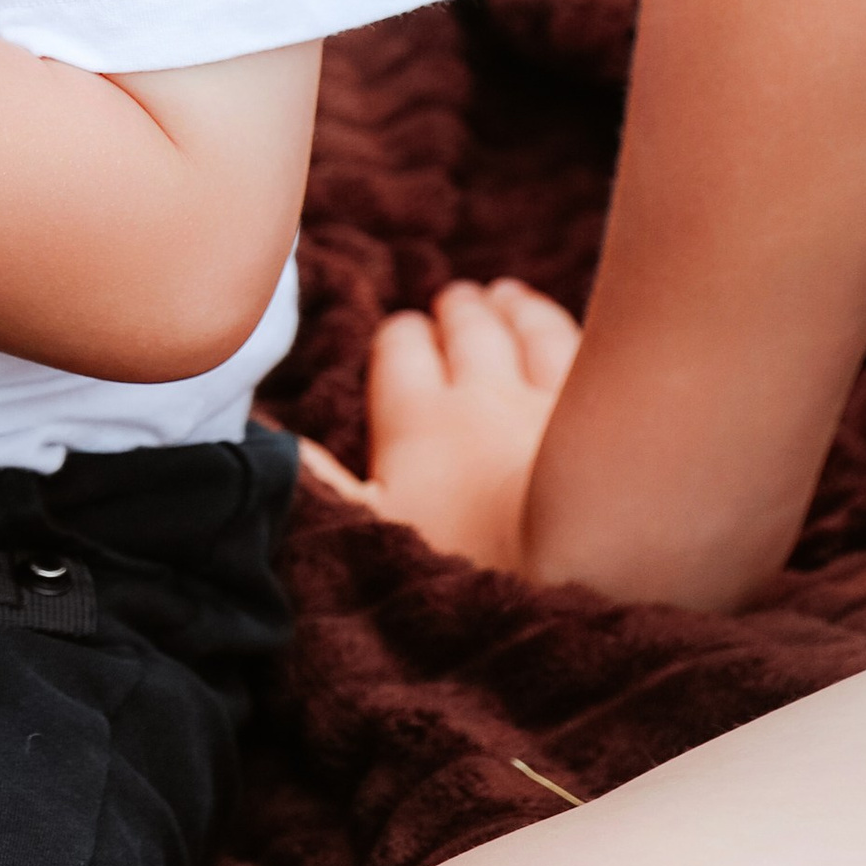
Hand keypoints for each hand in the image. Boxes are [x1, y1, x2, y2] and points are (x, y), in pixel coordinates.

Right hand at [296, 278, 580, 571]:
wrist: (585, 570)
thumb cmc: (470, 566)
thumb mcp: (374, 532)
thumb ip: (317, 478)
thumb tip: (260, 432)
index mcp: (419, 421)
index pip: (401, 352)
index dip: (399, 339)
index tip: (401, 335)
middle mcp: (481, 394)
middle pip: (465, 331)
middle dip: (454, 313)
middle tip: (453, 301)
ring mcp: (546, 398)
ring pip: (524, 329)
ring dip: (508, 308)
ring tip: (502, 296)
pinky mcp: (605, 410)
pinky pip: (577, 347)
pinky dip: (558, 325)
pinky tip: (558, 324)